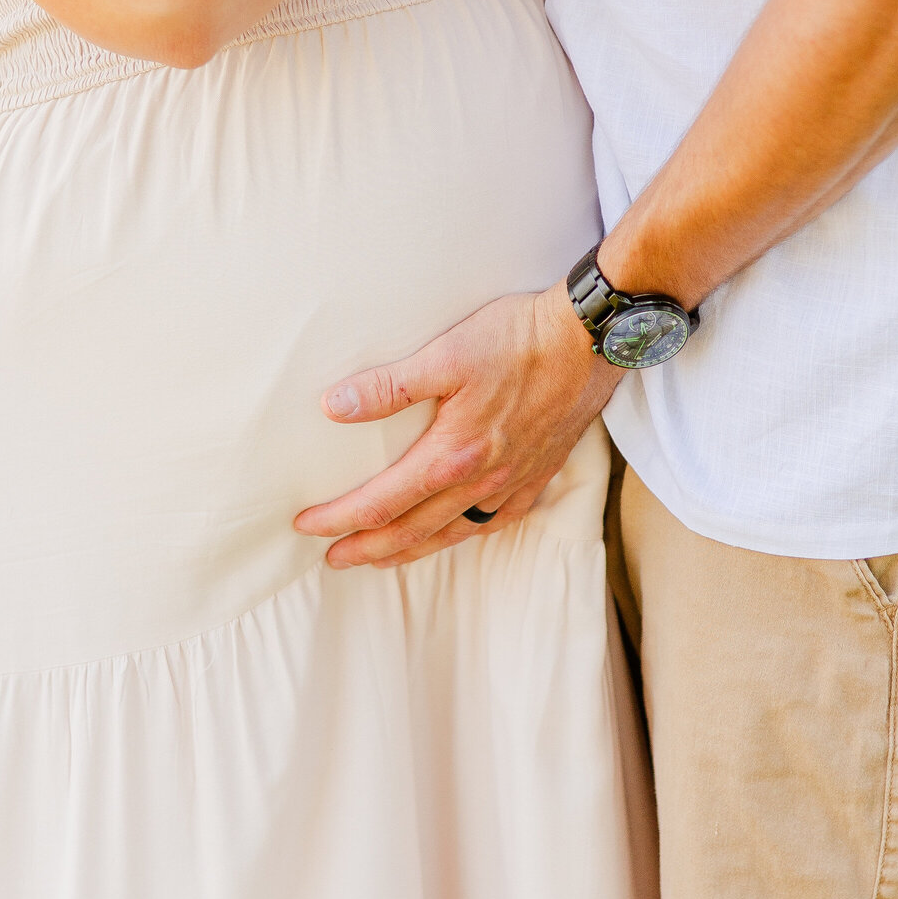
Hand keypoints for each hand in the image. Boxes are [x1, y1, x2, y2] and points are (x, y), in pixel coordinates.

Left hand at [294, 283, 621, 567]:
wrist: (591, 340)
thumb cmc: (518, 339)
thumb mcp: (445, 355)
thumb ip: (388, 387)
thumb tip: (334, 408)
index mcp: (452, 456)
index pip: (381, 502)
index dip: (339, 518)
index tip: (306, 525)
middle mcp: (482, 482)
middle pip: (411, 531)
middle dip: (366, 549)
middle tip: (331, 559)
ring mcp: (513, 483)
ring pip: (452, 534)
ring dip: (410, 551)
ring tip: (381, 558)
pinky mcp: (537, 475)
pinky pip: (494, 523)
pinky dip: (463, 536)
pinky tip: (454, 533)